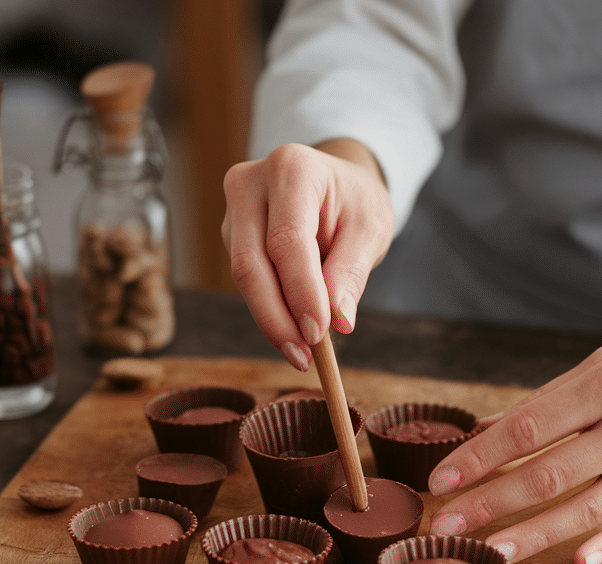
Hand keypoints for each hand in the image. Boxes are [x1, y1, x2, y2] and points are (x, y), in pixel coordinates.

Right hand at [221, 140, 392, 370]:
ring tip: (303, 350)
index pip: (287, 240)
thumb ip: (351, 273)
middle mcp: (250, 183)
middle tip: (303, 356)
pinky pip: (246, 279)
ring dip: (272, 318)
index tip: (318, 333)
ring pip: (243, 275)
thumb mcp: (370, 230)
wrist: (337, 184)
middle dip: (277, 316)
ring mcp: (234, 209)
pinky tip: (292, 328)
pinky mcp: (231, 233)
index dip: (300, 292)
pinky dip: (269, 308)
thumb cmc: (355, 201)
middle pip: (251, 262)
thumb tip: (337, 321)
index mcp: (291, 169)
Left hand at [427, 304, 601, 563]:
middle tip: (443, 525)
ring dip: (532, 534)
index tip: (440, 479)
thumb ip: (550, 401)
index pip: (528, 428)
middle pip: (548, 474)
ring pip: (587, 508)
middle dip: (489, 502)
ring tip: (488, 552)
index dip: (479, 458)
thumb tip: (485, 430)